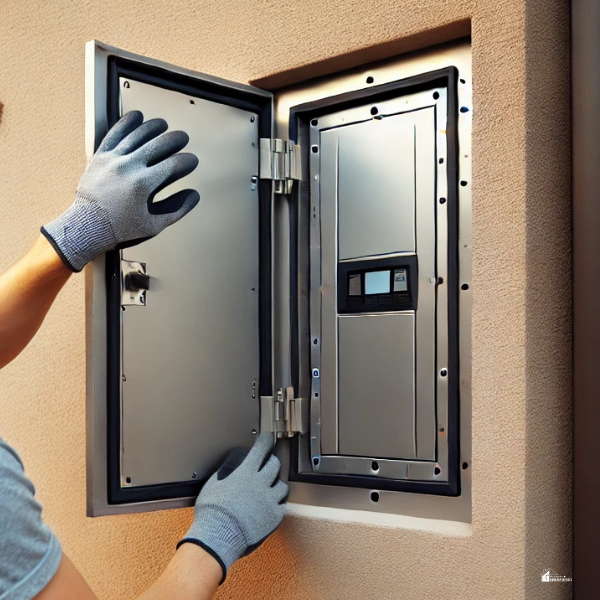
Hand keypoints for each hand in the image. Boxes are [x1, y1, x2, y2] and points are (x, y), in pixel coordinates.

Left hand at [42, 111, 199, 271]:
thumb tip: (194, 195)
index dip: (187, 161)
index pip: (173, 164)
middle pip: (158, 144)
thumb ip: (177, 209)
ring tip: (164, 125)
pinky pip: (115, 133)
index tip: (192, 160)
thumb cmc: (120, 227)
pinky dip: (127, 123)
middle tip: (183, 138)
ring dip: (154, 127)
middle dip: (175, 139)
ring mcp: (113, 159)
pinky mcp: (101, 156)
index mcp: (143, 184)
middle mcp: (128, 167)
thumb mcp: (154, 224)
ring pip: (138, 134)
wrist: (88, 226)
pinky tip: (137, 117)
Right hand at [178, 433, 288, 583]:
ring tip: (270, 487)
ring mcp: (269, 500)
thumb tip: (231, 465)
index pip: (261, 449)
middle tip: (267, 465)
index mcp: (246, 473)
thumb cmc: (212, 513)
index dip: (266, 441)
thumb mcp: (214, 484)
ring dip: (276, 484)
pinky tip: (271, 505)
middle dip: (271, 462)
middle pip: (275, 464)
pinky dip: (277, 503)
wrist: (218, 537)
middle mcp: (260, 484)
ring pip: (282, 485)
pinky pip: (282, 505)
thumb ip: (226, 472)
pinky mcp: (274, 517)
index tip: (269, 438)